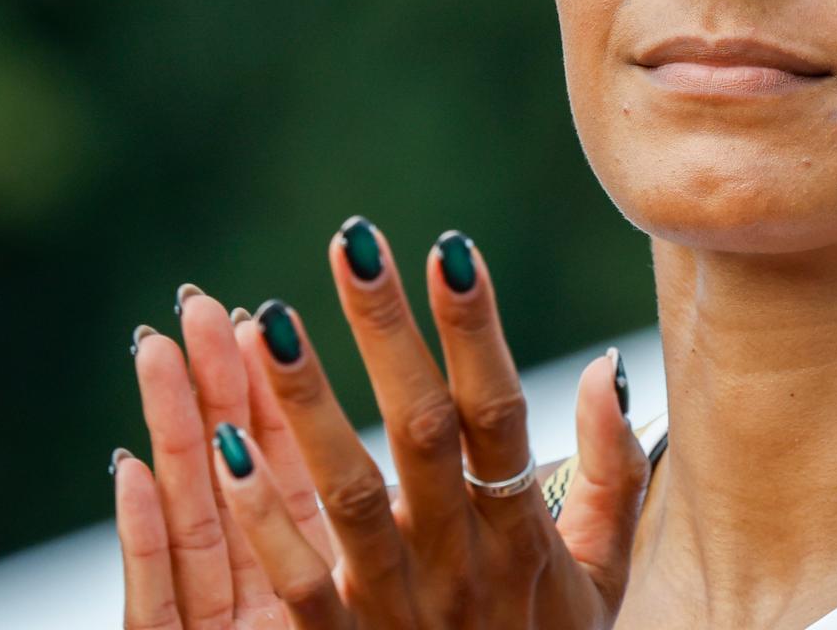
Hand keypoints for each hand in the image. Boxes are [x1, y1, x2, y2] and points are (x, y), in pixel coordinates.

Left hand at [114, 219, 649, 627]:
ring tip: (268, 322)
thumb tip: (604, 366)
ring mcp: (402, 609)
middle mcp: (464, 561)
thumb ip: (613, 474)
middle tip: (353, 242)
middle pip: (424, 430)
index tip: (450, 247)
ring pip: (351, 494)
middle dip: (387, 331)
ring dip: (308, 404)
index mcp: (523, 531)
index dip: (477, 330)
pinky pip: (301, 584)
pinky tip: (223, 448)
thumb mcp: (603, 576)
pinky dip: (264, 517)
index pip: (501, 410)